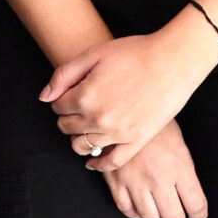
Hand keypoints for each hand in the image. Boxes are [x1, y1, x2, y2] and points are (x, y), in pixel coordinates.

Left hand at [45, 9, 217, 169]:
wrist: (172, 61)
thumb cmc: (135, 53)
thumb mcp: (94, 53)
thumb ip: (64, 75)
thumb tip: (45, 97)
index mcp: (84, 96)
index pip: (57, 107)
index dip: (61, 100)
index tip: (71, 95)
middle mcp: (97, 119)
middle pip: (67, 128)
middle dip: (68, 118)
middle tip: (79, 109)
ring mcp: (117, 133)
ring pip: (82, 146)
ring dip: (78, 138)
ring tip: (86, 128)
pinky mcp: (136, 141)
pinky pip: (111, 162)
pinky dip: (98, 164)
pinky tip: (92, 161)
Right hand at [102, 121, 208, 217]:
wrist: (125, 109)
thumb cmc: (155, 124)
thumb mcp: (179, 144)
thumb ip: (185, 173)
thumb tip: (189, 196)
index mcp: (179, 167)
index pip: (196, 205)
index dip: (199, 214)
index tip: (197, 214)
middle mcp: (158, 178)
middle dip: (177, 216)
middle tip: (176, 209)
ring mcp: (136, 182)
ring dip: (155, 213)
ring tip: (156, 202)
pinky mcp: (116, 182)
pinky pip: (127, 210)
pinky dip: (134, 211)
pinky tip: (139, 202)